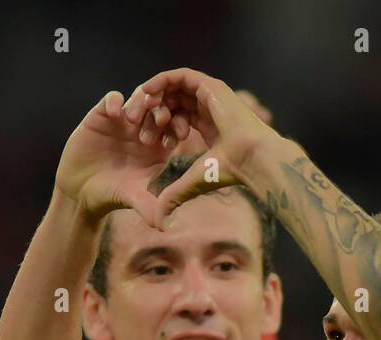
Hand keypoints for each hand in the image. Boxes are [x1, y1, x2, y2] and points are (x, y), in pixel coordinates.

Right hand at [53, 89, 175, 224]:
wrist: (80, 190)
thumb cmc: (110, 194)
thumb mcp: (131, 198)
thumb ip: (148, 206)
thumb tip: (164, 225)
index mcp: (158, 147)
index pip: (175, 128)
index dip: (179, 128)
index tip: (178, 136)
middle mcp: (144, 130)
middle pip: (160, 108)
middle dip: (163, 111)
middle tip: (161, 120)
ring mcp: (123, 121)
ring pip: (139, 98)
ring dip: (141, 103)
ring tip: (134, 119)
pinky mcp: (102, 115)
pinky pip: (112, 99)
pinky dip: (115, 101)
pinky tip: (115, 114)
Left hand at [123, 68, 279, 225]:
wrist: (250, 157)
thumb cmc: (228, 171)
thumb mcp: (192, 182)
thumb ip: (174, 195)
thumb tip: (159, 221)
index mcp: (208, 125)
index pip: (176, 118)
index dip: (157, 127)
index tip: (143, 141)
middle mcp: (208, 107)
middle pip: (170, 101)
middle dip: (148, 112)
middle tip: (130, 123)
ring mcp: (209, 95)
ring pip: (171, 88)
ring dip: (150, 96)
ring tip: (134, 111)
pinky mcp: (209, 86)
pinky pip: (178, 76)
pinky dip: (160, 81)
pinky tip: (145, 93)